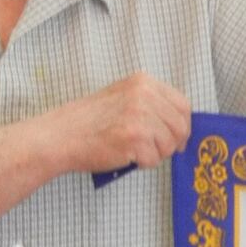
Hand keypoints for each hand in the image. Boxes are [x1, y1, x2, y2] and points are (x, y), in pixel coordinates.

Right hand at [58, 72, 191, 174]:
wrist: (62, 135)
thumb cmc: (90, 121)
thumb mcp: (123, 97)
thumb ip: (150, 104)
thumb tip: (179, 125)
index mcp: (143, 82)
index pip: (182, 104)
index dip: (183, 125)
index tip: (178, 138)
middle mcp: (144, 95)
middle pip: (180, 126)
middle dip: (172, 143)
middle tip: (155, 150)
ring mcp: (140, 115)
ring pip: (169, 145)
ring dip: (155, 154)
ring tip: (133, 151)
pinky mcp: (135, 138)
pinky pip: (154, 160)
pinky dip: (142, 164)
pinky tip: (125, 156)